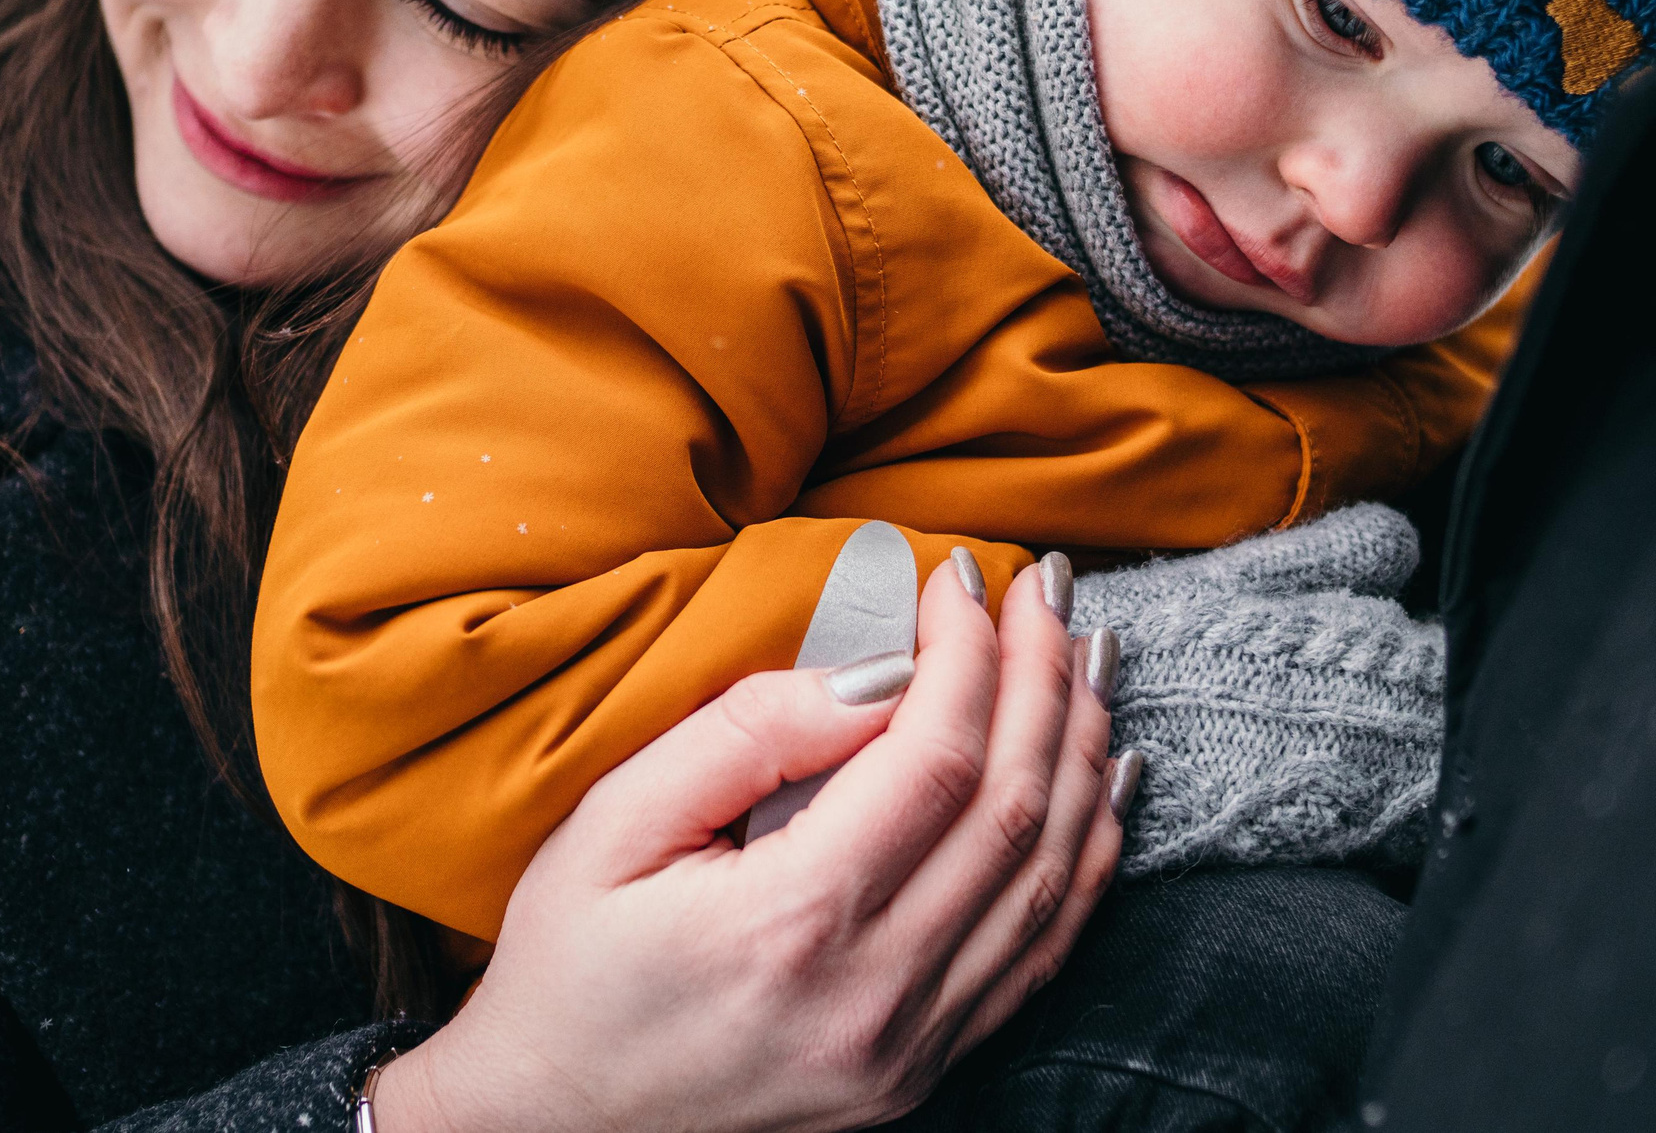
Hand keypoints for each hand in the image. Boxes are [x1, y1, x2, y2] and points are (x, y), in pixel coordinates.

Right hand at [371, 553, 1124, 1132]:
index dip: (969, 654)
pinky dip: (1090, 854)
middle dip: (1044, 680)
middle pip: (1013, 809)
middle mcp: (873, 996)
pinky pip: (1045, 950)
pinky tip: (1104, 776)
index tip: (961, 576)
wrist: (551, 1122)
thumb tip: (879, 671)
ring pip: (1052, 879)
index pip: (936, 760)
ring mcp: (912, 1047)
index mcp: (791, 926)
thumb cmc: (568, 962)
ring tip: (1089, 655)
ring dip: (1084, 752)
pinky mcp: (927, 1068)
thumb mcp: (613, 825)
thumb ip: (748, 737)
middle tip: (1045, 590)